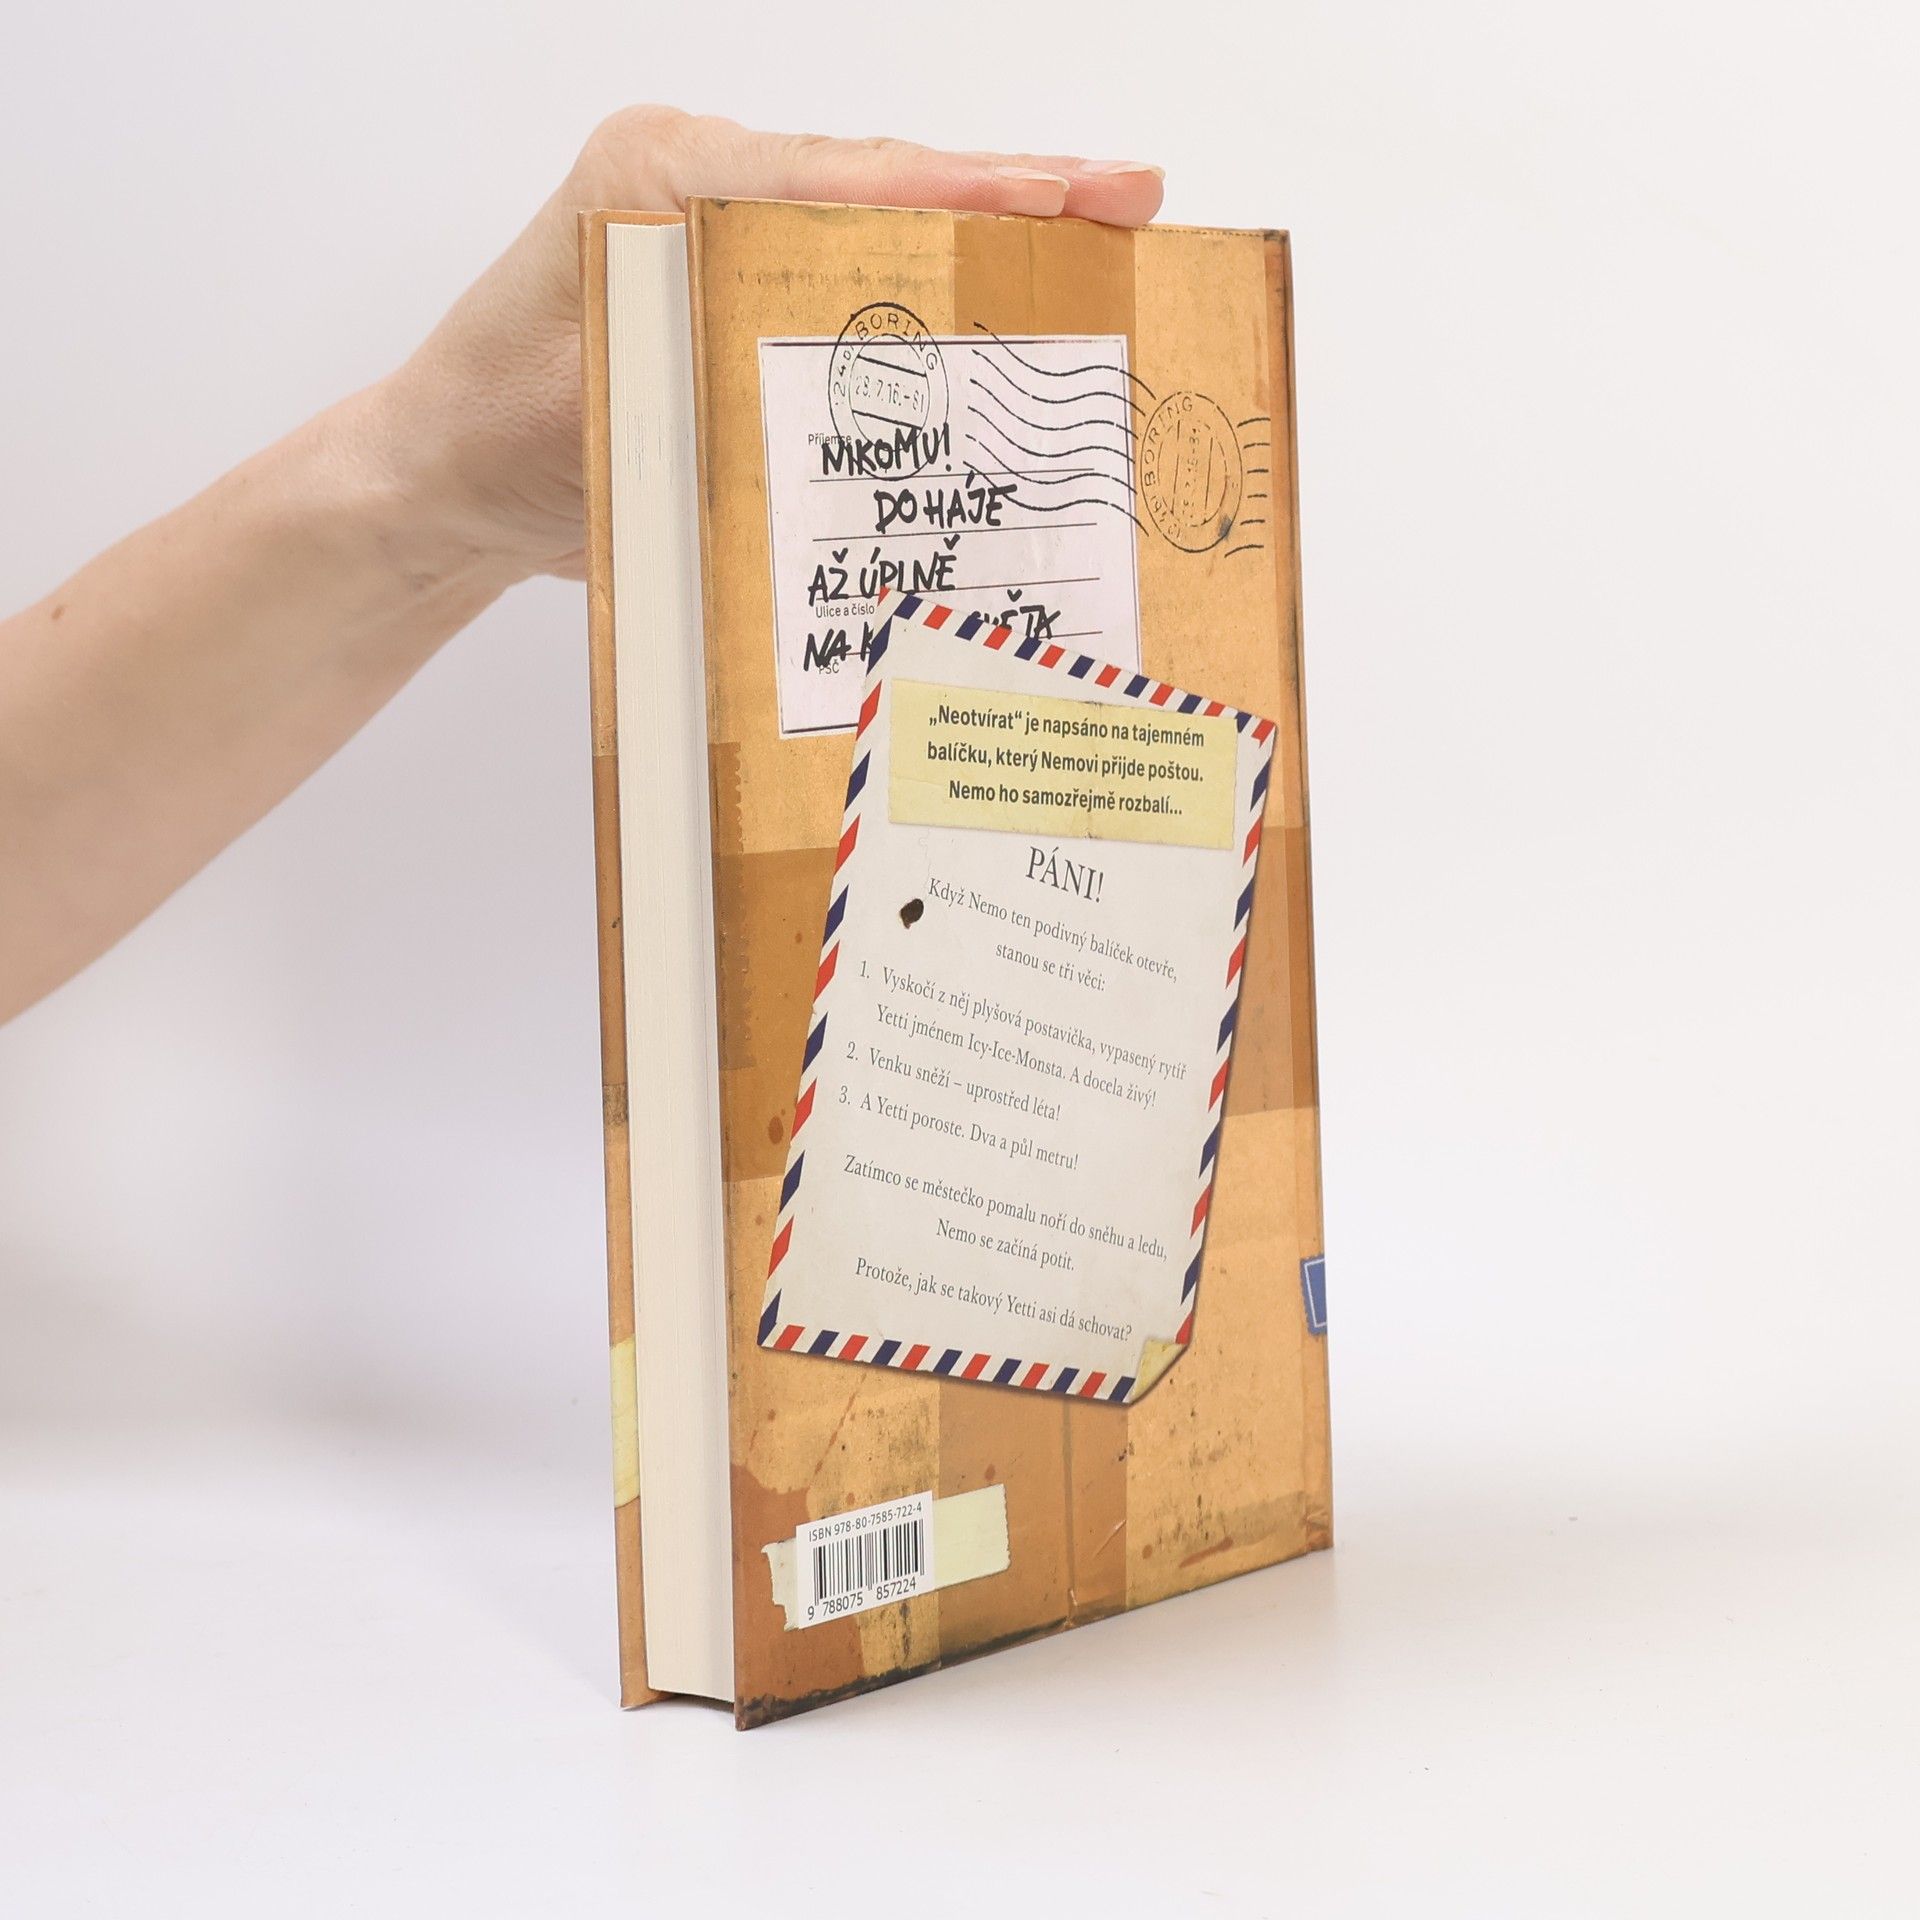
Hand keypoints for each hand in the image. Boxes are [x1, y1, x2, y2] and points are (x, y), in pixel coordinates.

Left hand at [377, 108, 1165, 581]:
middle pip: (882, 181)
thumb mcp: (606, 411)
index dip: (971, 190)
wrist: (440, 485)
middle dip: (1012, 193)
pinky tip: (1003, 306)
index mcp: (663, 176)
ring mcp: (718, 229)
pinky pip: (851, 272)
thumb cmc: (495, 444)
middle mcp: (698, 182)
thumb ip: (720, 372)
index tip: (1077, 195)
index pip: (844, 177)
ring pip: (877, 219)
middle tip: (1132, 200)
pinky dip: (930, 286)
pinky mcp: (732, 287)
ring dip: (985, 236)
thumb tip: (856, 389)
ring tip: (1101, 237)